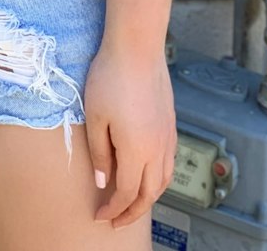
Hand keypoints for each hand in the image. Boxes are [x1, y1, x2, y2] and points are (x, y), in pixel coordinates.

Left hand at [83, 42, 176, 228]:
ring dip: (148, 198)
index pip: (127, 194)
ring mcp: (168, 136)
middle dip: (132, 212)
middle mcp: (158, 148)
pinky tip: (148, 173)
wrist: (137, 46)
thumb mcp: (95, 117)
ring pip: (164, 180)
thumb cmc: (111, 77)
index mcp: (137, 151)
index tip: (100, 216)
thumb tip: (103, 182)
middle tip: (116, 220)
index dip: (113, 210)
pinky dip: (159, 178)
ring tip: (132, 203)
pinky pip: (169, 162)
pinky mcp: (171, 123)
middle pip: (149, 194)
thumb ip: (99, 154)